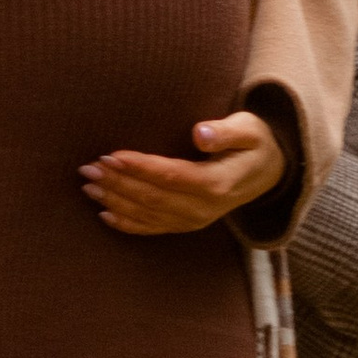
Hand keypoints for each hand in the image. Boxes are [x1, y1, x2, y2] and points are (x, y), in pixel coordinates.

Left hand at [82, 111, 285, 235]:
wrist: (270, 172)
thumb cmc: (255, 143)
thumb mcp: (250, 129)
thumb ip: (227, 131)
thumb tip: (201, 133)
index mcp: (218, 184)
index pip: (171, 176)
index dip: (140, 168)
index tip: (111, 156)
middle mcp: (204, 208)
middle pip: (154, 198)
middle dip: (118, 184)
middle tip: (88, 168)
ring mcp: (195, 220)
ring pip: (149, 215)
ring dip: (116, 201)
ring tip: (88, 186)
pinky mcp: (187, 224)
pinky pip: (154, 228)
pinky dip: (128, 224)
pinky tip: (104, 215)